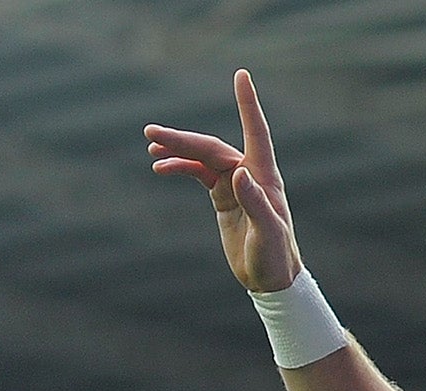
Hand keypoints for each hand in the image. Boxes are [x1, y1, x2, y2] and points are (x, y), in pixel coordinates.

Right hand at [145, 69, 301, 293]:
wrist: (271, 280)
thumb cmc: (275, 257)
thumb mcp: (266, 233)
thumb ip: (255, 203)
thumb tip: (239, 174)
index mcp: (264, 177)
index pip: (255, 132)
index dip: (247, 104)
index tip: (241, 75)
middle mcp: (250, 174)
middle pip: (212, 148)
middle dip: (182, 139)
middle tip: (150, 133)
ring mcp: (236, 185)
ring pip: (202, 158)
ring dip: (177, 150)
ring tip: (150, 147)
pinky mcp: (224, 197)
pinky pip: (199, 173)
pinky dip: (181, 168)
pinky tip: (160, 167)